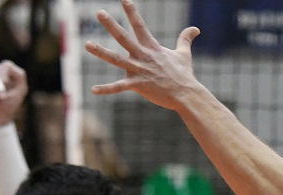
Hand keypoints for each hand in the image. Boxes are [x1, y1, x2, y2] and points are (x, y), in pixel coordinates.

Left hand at [86, 0, 201, 111]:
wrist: (187, 95)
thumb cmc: (184, 75)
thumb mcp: (184, 54)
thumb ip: (185, 40)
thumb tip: (195, 29)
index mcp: (152, 47)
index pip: (140, 25)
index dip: (132, 11)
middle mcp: (143, 56)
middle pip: (124, 38)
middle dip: (111, 25)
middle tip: (100, 13)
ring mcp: (140, 70)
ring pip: (116, 59)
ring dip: (101, 52)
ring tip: (87, 44)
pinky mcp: (138, 85)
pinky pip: (119, 87)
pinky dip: (107, 89)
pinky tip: (94, 90)